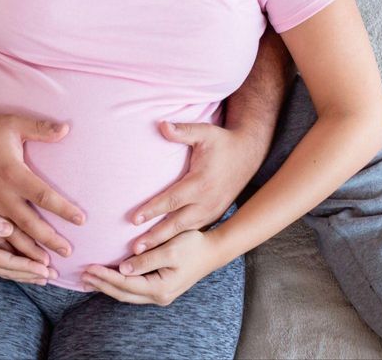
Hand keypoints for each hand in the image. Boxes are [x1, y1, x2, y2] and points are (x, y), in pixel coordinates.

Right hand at [0, 111, 85, 260]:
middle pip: (28, 222)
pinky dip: (8, 248)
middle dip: (48, 239)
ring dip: (28, 251)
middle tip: (68, 252)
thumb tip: (66, 128)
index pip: (42, 195)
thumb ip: (40, 129)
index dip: (62, 208)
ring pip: (9, 234)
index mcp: (11, 172)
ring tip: (47, 266)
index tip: (81, 220)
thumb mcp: (14, 123)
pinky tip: (19, 259)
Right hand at [0, 186, 59, 283]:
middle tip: (53, 276)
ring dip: (25, 273)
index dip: (28, 266)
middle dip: (31, 274)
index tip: (46, 267)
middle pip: (9, 270)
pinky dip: (17, 266)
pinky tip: (27, 266)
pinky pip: (3, 262)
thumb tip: (7, 228)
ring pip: (7, 269)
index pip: (8, 263)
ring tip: (44, 276)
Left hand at [80, 229, 222, 305]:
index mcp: (160, 287)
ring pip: (127, 294)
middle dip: (101, 284)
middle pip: (123, 293)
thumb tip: (123, 267)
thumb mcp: (170, 249)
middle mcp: (159, 296)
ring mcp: (160, 295)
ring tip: (89, 280)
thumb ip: (146, 259)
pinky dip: (118, 285)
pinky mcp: (161, 288)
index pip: (125, 283)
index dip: (105, 276)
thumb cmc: (194, 245)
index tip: (88, 267)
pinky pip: (134, 290)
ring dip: (107, 286)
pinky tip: (108, 279)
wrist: (214, 251)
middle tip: (81, 275)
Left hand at [128, 121, 264, 255]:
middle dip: (155, 237)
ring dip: (164, 243)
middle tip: (134, 250)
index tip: (134, 219)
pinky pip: (192, 231)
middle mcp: (206, 202)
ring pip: (184, 232)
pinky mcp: (213, 215)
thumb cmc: (222, 142)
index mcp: (200, 183)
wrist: (248, 154)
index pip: (172, 199)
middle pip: (176, 224)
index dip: (152, 209)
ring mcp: (211, 211)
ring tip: (142, 256)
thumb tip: (162, 125)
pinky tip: (161, 249)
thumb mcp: (205, 132)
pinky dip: (177, 241)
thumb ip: (183, 130)